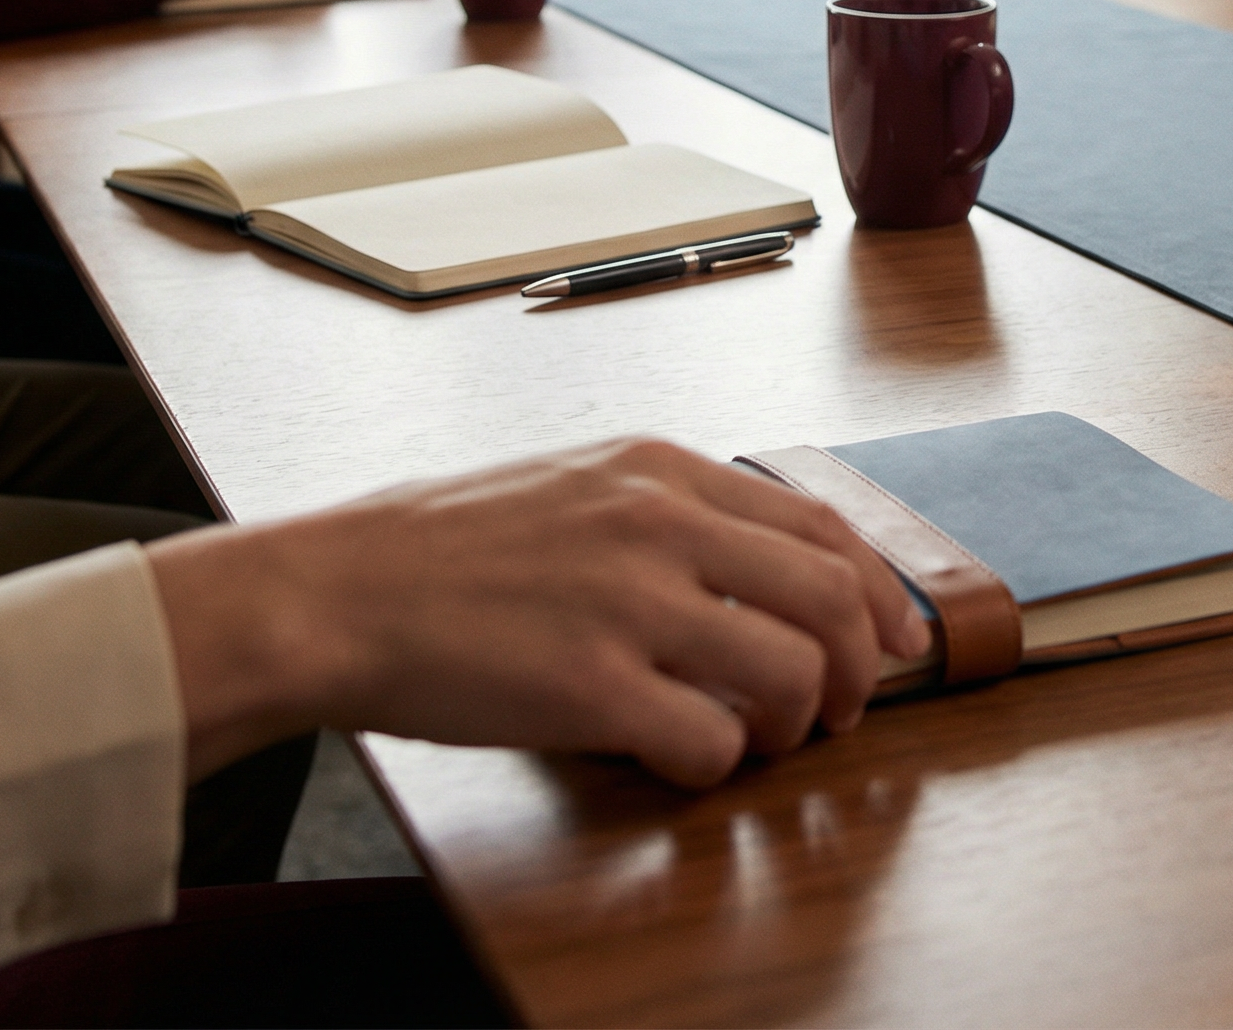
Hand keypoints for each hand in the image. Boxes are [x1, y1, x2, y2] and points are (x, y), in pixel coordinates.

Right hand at [147, 438, 933, 788]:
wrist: (338, 590)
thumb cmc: (447, 547)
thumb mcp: (578, 482)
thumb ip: (669, 510)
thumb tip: (762, 567)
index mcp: (661, 469)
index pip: (820, 524)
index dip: (875, 590)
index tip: (894, 636)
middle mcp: (660, 523)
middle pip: (831, 594)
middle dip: (862, 663)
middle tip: (844, 707)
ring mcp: (630, 604)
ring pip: (792, 670)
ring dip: (798, 722)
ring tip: (765, 740)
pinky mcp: (591, 688)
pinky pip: (711, 741)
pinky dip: (719, 764)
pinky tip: (686, 757)